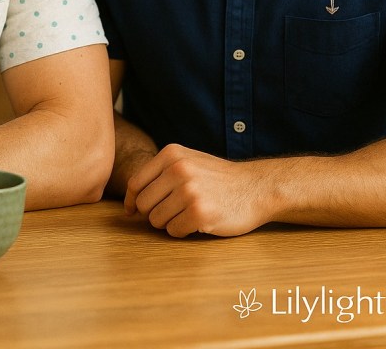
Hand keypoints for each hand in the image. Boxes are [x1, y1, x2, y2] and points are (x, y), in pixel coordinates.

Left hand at [124, 143, 275, 237]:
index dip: (131, 201)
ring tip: (187, 214)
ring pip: (156, 220)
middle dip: (153, 214)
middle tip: (172, 213)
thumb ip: (159, 174)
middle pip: (143, 204)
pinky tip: (197, 222)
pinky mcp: (200, 212)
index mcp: (171, 154)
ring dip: (169, 223)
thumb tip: (129, 202)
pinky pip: (173, 231)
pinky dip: (182, 231)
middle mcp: (178, 169)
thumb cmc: (218, 178)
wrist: (255, 188)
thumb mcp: (188, 161)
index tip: (132, 212)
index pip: (135, 183)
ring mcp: (189, 190)